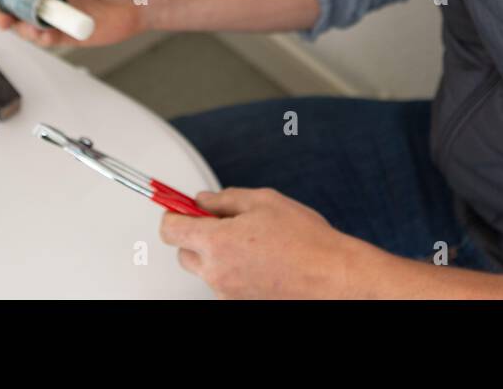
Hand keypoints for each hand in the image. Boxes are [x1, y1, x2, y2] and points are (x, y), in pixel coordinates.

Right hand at [0, 0, 151, 47]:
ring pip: (29, 22)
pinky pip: (49, 38)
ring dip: (22, 27)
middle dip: (5, 8)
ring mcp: (61, 13)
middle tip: (3, 16)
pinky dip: (42, 39)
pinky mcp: (70, 33)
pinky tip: (46, 37)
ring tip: (29, 29)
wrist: (146, 0)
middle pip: (18, 0)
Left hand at [159, 187, 364, 298]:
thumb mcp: (263, 201)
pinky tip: (260, 261)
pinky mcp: (239, 305)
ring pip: (206, 269)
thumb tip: (203, 200)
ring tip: (252, 243)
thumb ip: (225, 199)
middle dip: (196, 235)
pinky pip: (225, 284)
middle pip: (183, 252)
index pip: (170, 229)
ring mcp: (227, 293)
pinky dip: (233, 271)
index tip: (179, 207)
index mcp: (216, 242)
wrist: (332, 276)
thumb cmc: (305, 240)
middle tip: (222, 223)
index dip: (173, 214)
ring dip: (217, 255)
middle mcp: (216, 272)